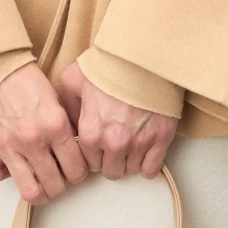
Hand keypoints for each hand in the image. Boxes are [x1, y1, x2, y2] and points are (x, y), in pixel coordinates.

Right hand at [0, 62, 90, 201]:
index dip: (77, 174)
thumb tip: (71, 150)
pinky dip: (5, 172)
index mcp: (55, 125)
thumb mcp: (53, 97)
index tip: (72, 170)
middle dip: (58, 186)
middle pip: (56, 187)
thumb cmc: (20, 77)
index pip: (77, 169)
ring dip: (37, 191)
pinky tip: (9, 160)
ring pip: (30, 192)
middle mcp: (33, 140)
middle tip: (55, 179)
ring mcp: (7, 147)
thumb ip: (63, 126)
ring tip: (36, 183)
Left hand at [57, 64, 178, 180]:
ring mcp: (139, 143)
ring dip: (129, 161)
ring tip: (129, 144)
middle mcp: (114, 143)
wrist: (143, 55)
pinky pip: (152, 169)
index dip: (93, 155)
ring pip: (131, 171)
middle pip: (110, 171)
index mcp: (90, 133)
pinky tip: (144, 152)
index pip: (88, 164)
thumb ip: (67, 107)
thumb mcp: (73, 80)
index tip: (98, 147)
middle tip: (114, 145)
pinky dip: (148, 164)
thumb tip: (70, 125)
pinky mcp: (160, 139)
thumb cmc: (110, 65)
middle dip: (110, 160)